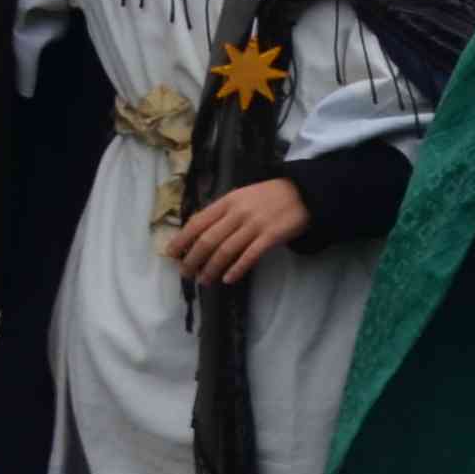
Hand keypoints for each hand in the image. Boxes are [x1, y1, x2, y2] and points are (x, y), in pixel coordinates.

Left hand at [168, 176, 309, 285]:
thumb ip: (221, 212)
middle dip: (193, 260)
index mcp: (227, 201)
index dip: (182, 240)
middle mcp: (238, 213)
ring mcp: (255, 225)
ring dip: (212, 268)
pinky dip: (237, 269)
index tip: (171, 255)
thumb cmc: (267, 197)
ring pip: (226, 251)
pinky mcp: (271, 236)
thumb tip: (196, 233)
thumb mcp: (241, 197)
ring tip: (204, 280)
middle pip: (208, 240)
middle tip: (186, 274)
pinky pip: (250, 256)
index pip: (198, 222)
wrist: (303, 193)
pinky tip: (228, 279)